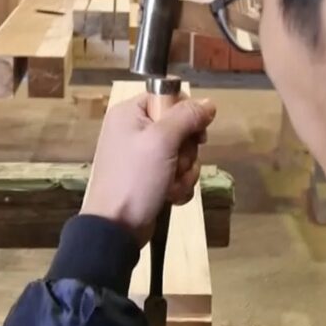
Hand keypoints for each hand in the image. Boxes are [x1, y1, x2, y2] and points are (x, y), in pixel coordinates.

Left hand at [81, 93, 215, 246]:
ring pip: (182, 154)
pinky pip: (177, 173)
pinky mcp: (150, 178)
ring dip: (184, 173)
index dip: (186, 115)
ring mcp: (142, 157)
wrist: (116, 227)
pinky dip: (178, 186)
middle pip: (180, 128)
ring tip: (170, 186)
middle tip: (176, 164)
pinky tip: (170, 197)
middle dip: (186, 152)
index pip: (169, 98)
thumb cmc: (135, 179)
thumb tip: (208, 103)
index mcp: (130, 113)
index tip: (195, 134)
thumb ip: (186, 116)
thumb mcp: (162, 141)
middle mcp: (135, 131)